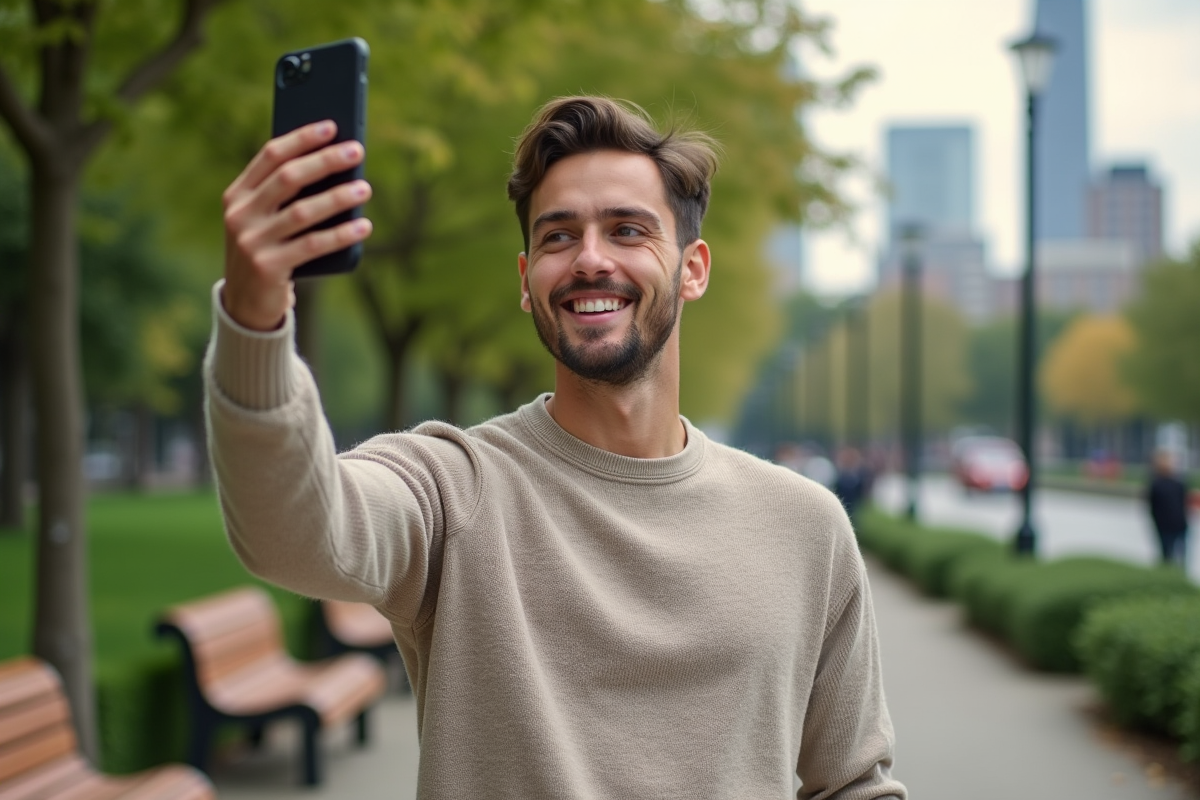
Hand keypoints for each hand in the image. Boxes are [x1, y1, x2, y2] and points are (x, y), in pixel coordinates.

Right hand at [221, 120, 372, 330]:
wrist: (246, 303)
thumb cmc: (268, 249)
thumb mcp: (267, 219)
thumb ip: (288, 195)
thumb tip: (337, 165)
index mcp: (238, 194)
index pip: (271, 155)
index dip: (302, 138)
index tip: (332, 126)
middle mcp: (240, 214)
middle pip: (288, 178)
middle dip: (325, 161)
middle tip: (357, 151)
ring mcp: (251, 241)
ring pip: (303, 212)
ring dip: (338, 197)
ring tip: (365, 188)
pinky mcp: (268, 267)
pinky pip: (312, 246)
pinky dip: (341, 234)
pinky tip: (363, 225)